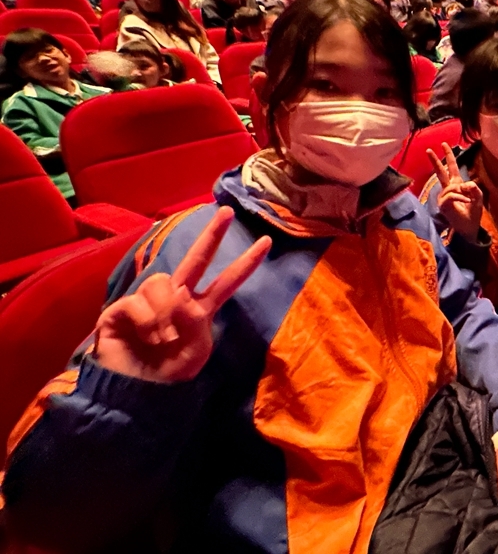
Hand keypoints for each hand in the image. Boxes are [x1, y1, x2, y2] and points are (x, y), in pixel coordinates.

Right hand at [94, 207, 270, 382]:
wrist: (134, 393)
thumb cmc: (168, 374)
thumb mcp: (195, 352)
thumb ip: (196, 324)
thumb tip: (181, 297)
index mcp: (198, 308)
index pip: (226, 281)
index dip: (245, 263)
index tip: (266, 242)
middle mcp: (174, 297)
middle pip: (195, 259)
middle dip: (212, 234)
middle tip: (227, 212)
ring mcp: (147, 300)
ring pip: (163, 282)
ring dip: (165, 311)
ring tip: (163, 338)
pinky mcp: (121, 308)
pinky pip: (139, 302)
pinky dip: (147, 320)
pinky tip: (147, 337)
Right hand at [426, 142, 482, 242]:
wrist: (469, 228)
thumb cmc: (473, 214)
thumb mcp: (478, 198)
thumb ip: (473, 188)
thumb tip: (464, 184)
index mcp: (457, 185)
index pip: (452, 168)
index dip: (449, 156)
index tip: (444, 144)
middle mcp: (449, 189)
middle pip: (441, 172)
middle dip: (435, 160)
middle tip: (428, 149)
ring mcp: (444, 196)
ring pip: (453, 187)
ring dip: (462, 192)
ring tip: (468, 201)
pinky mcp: (443, 204)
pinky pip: (452, 195)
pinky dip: (460, 197)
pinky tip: (466, 202)